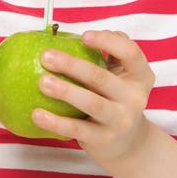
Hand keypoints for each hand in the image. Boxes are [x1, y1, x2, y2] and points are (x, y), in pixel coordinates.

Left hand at [34, 30, 154, 166]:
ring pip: (91, 104)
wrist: (128, 143)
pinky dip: (56, 123)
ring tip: (42, 82)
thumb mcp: (120, 75)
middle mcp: (135, 97)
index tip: (83, 36)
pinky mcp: (104, 140)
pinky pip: (77, 130)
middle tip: (46, 56)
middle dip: (72, 65)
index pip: (130, 53)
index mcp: (140, 76)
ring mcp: (121, 120)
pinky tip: (36, 114)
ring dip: (65, 91)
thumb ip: (109, 52)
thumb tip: (76, 33)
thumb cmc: (116, 98)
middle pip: (102, 78)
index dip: (108, 41)